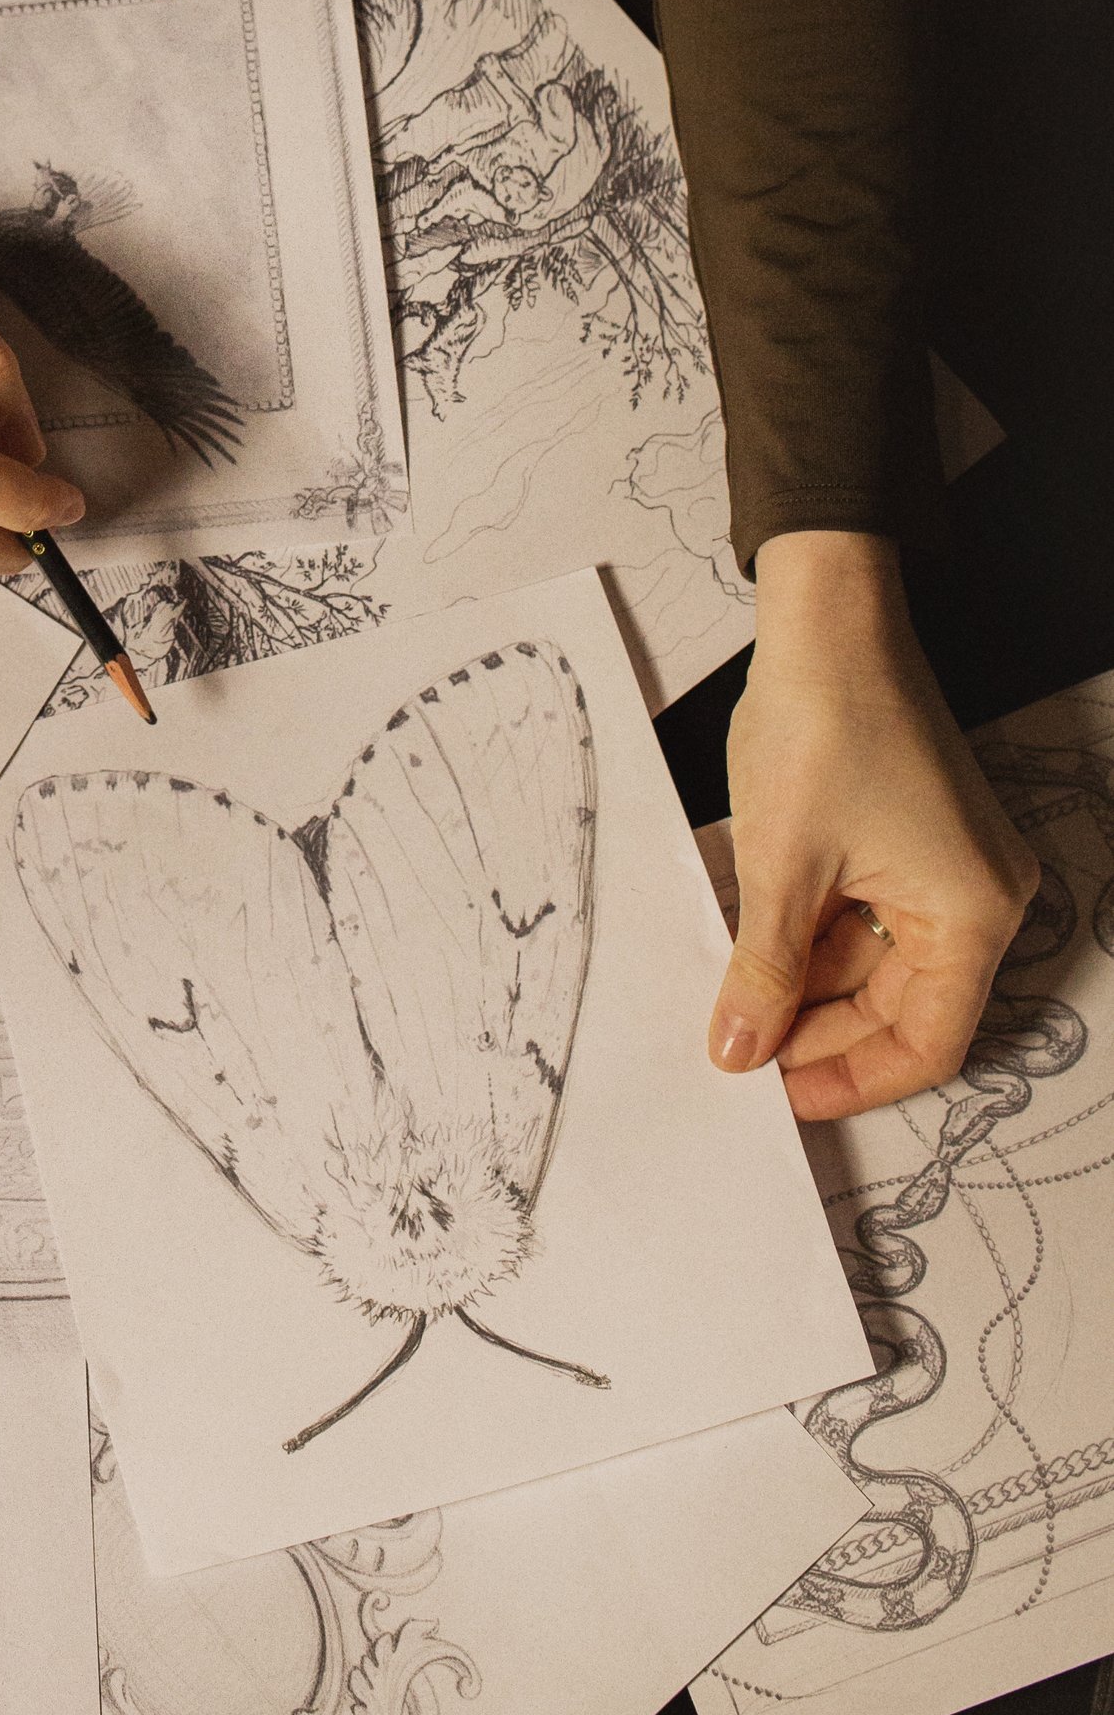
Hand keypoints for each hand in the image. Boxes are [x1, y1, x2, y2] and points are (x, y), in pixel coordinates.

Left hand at [706, 531, 1037, 1119]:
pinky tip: (755, 952)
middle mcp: (978, 896)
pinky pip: (871, 913)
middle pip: (904, 1005)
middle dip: (822, 1034)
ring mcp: (948, 864)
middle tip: (742, 1056)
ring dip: (811, 986)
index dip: (852, 1077)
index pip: (927, 1042)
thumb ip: (764, 972)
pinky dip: (818, 937)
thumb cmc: (820, 727)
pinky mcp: (914, 835)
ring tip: (735, 1007)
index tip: (780, 1097)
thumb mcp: (781, 867)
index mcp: (972, 914)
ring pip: (879, 961)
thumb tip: (738, 1054)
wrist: (827, 617)